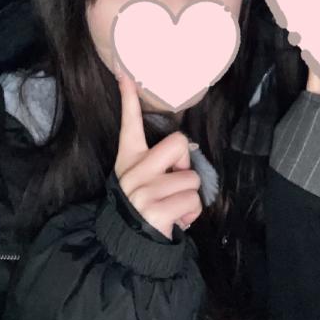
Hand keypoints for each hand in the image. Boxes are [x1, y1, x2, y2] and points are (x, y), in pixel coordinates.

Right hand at [114, 69, 201, 239]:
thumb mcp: (144, 181)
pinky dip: (192, 214)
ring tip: (173, 207)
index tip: (126, 74)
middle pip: (180, 143)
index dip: (129, 98)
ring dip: (190, 196)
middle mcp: (134, 171)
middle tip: (174, 182)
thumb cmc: (146, 208)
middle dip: (186, 163)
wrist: (132, 244)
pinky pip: (192, 200)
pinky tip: (176, 221)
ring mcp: (144, 190)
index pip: (129, 124)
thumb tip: (186, 156)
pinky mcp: (156, 209)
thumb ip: (160, 164)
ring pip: (191, 177)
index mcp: (130, 160)